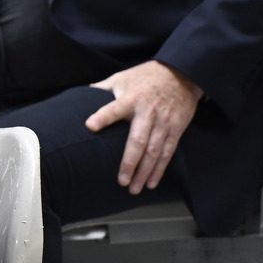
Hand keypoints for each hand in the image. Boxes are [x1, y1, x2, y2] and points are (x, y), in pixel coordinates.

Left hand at [85, 60, 202, 193]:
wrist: (182, 74)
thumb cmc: (145, 77)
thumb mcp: (122, 77)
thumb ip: (102, 89)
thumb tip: (80, 96)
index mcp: (131, 98)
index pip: (114, 108)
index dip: (103, 117)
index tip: (90, 126)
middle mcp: (148, 112)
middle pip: (138, 140)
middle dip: (129, 162)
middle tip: (121, 181)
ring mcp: (164, 122)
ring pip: (154, 151)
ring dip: (145, 172)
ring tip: (135, 189)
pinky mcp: (176, 129)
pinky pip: (167, 152)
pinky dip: (160, 169)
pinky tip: (152, 182)